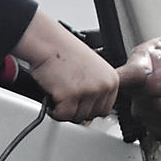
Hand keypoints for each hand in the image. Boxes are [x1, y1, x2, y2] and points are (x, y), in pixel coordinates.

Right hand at [6, 13, 123, 124]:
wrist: (48, 42)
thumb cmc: (64, 52)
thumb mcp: (91, 69)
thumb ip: (97, 86)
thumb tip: (93, 107)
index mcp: (111, 79)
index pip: (105, 108)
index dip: (89, 107)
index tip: (79, 103)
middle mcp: (102, 86)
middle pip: (92, 115)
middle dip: (77, 110)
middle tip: (66, 97)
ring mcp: (88, 92)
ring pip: (77, 117)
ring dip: (65, 110)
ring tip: (59, 93)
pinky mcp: (70, 96)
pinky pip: (63, 116)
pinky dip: (54, 111)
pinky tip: (52, 97)